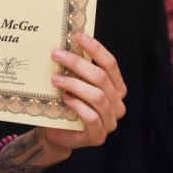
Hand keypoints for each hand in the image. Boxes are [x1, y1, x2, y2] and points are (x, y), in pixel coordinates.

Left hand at [41, 33, 126, 152]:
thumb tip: (64, 44)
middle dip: (78, 63)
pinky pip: (91, 117)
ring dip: (74, 84)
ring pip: (97, 96)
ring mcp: (109, 121)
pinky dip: (77, 105)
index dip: (96, 49)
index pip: (111, 64)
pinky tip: (64, 98)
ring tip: (55, 79)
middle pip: (101, 78)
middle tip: (56, 55)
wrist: (56, 133)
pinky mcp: (98, 136)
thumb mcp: (72, 83)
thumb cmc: (65, 104)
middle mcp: (117, 104)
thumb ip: (76, 69)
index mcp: (115, 88)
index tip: (78, 36)